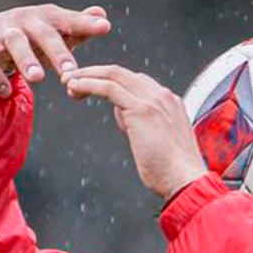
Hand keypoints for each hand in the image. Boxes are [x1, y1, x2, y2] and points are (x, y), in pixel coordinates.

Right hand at [0, 3, 111, 96]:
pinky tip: (5, 92)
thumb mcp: (54, 32)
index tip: (104, 27)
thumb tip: (102, 15)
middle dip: (57, 51)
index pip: (68, 20)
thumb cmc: (29, 37)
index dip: (86, 23)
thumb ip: (78, 26)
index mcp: (46, 18)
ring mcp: (1, 32)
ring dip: (26, 60)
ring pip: (14, 44)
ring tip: (37, 78)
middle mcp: (24, 21)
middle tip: (69, 70)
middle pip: (43, 34)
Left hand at [62, 65, 207, 199]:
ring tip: (68, 82)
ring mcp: (153, 101)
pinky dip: (88, 84)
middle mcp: (163, 96)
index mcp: (170, 103)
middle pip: (123, 73)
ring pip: (114, 74)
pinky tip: (74, 87)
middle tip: (72, 79)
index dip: (111, 82)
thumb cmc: (172, 172)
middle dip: (95, 73)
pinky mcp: (141, 109)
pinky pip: (109, 87)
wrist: (185, 180)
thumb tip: (124, 118)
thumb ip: (142, 125)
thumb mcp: (158, 143)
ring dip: (87, 75)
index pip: (136, 82)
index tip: (92, 88)